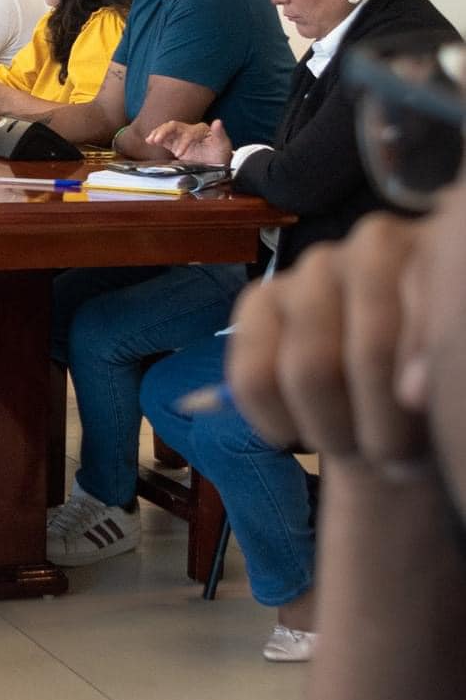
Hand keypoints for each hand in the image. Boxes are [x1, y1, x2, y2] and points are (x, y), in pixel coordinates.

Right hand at [148, 117, 233, 166]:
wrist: (216, 168)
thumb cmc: (220, 156)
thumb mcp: (223, 146)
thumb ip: (220, 134)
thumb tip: (217, 121)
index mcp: (201, 130)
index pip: (189, 132)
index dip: (183, 141)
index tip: (179, 153)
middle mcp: (190, 131)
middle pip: (174, 126)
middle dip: (165, 132)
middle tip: (157, 139)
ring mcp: (181, 137)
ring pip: (167, 130)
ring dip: (158, 133)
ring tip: (151, 140)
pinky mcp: (175, 144)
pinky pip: (164, 139)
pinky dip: (156, 139)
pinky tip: (149, 141)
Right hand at [226, 212, 430, 467]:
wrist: (395, 409)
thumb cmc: (434, 391)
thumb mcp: (451, 380)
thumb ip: (438, 361)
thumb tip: (413, 390)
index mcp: (442, 253)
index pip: (430, 302)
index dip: (424, 368)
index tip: (424, 412)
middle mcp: (376, 244)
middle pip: (372, 352)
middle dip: (383, 426)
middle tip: (397, 455)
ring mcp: (315, 267)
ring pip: (310, 371)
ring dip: (334, 433)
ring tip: (354, 443)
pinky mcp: (259, 299)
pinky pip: (253, 378)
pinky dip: (276, 423)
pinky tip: (299, 430)